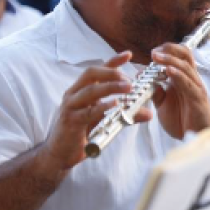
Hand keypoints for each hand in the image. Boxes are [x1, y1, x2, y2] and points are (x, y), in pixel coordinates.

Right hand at [41, 52, 147, 171]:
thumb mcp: (105, 121)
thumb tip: (149, 113)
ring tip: (128, 87)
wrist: (59, 154)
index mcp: (81, 90)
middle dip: (111, 72)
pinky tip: (115, 105)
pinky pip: (87, 111)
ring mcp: (71, 106)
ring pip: (90, 90)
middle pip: (91, 74)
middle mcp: (74, 94)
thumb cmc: (81, 134)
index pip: (98, 71)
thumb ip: (125, 114)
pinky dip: (102, 107)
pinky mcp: (70, 121)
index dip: (113, 61)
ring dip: (110, 87)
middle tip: (129, 78)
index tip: (129, 54)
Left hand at [149, 43, 209, 138]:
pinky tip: (168, 71)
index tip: (152, 53)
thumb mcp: (163, 105)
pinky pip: (189, 83)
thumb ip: (155, 91)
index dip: (167, 51)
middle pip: (186, 55)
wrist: (196, 138)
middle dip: (169, 49)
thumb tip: (144, 78)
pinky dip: (178, 75)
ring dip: (170, 60)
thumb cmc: (182, 121)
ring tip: (156, 57)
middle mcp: (191, 80)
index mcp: (184, 79)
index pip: (179, 56)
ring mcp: (196, 88)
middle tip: (153, 52)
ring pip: (186, 66)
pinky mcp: (198, 98)